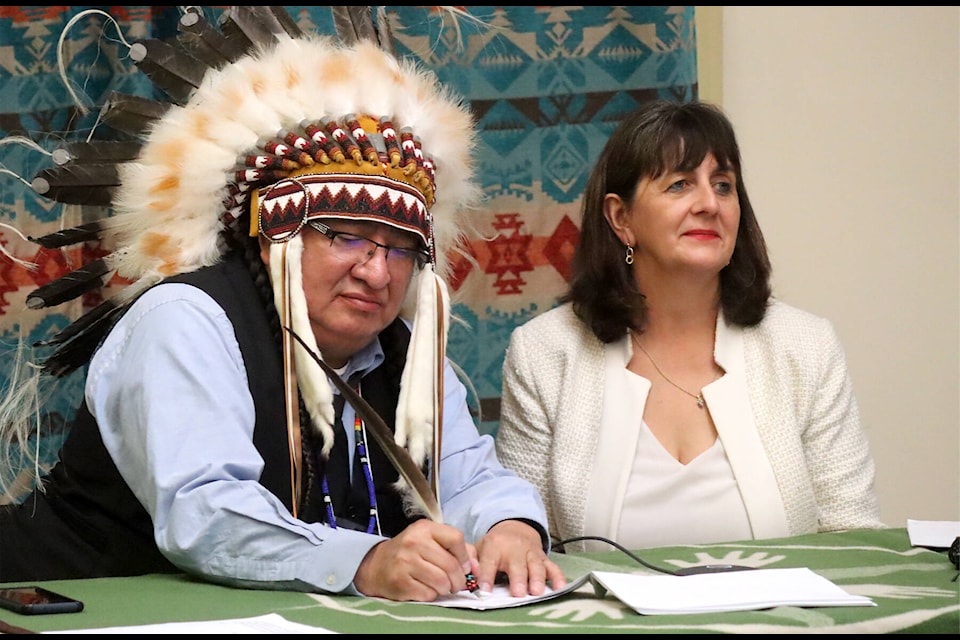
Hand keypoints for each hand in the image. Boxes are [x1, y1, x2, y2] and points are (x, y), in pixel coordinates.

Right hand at [353, 519, 477, 601]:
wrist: (376, 565)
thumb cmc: (410, 553)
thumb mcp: (431, 541)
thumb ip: (458, 549)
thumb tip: (477, 567)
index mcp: (424, 528)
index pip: (455, 538)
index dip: (465, 557)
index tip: (464, 567)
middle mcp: (414, 542)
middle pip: (450, 564)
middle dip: (459, 580)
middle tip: (457, 584)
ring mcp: (405, 562)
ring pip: (441, 581)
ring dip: (447, 589)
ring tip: (443, 587)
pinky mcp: (400, 582)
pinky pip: (428, 594)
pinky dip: (432, 595)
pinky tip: (427, 590)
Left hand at [474, 519, 566, 596]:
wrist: (516, 527)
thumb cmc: (496, 544)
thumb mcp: (480, 546)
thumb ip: (472, 557)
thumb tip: (469, 570)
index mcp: (495, 546)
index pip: (489, 561)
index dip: (487, 575)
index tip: (485, 590)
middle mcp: (515, 548)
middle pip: (517, 564)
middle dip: (518, 579)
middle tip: (518, 593)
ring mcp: (531, 553)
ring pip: (536, 565)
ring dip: (537, 578)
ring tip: (536, 591)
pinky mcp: (544, 558)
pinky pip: (552, 566)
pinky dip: (557, 577)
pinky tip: (559, 587)